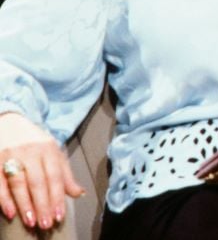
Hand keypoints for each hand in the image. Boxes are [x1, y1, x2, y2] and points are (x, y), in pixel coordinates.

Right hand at [0, 112, 83, 230]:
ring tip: (31, 221)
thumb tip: (79, 193)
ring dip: (25, 204)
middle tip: (46, 224)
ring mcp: (11, 155)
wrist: (10, 123)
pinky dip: (4, 199)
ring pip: (19, 183)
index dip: (57, 197)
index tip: (59, 216)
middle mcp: (30, 151)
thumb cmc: (35, 143)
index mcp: (49, 149)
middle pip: (38, 181)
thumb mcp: (53, 153)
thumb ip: (64, 174)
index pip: (55, 176)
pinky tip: (11, 213)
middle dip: (43, 204)